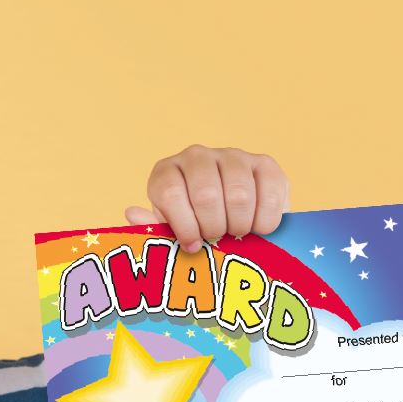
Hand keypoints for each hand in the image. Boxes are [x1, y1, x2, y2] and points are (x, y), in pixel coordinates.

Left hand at [125, 145, 290, 252]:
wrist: (232, 225)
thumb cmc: (193, 233)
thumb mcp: (170, 235)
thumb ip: (153, 229)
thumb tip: (132, 214)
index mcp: (166, 173)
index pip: (171, 193)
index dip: (183, 226)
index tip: (193, 245)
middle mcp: (196, 157)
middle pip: (206, 195)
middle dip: (213, 229)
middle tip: (218, 240)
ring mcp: (232, 156)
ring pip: (239, 195)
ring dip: (240, 226)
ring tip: (237, 234)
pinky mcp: (265, 164)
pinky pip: (270, 193)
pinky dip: (265, 220)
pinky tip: (258, 227)